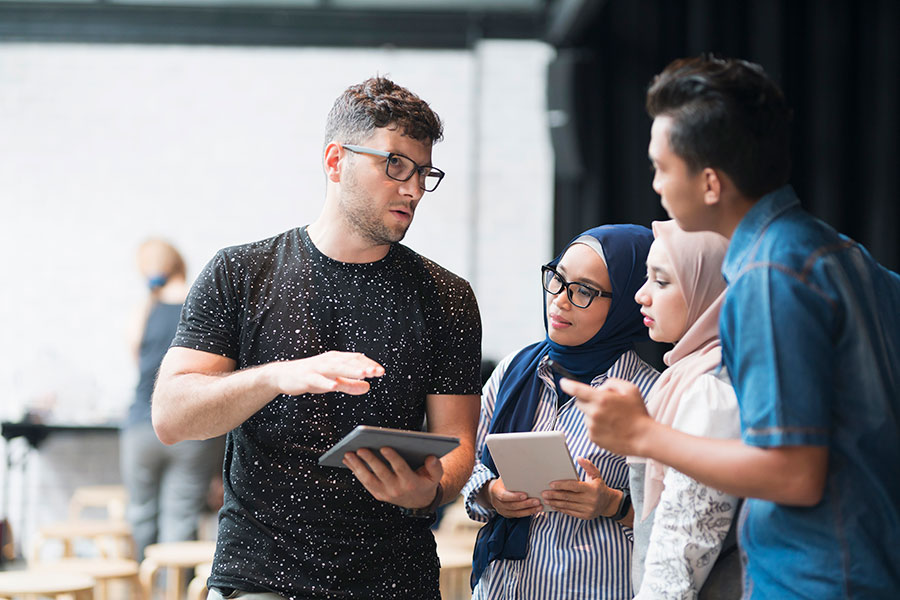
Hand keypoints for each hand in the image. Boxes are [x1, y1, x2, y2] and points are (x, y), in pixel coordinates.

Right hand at [268, 351, 383, 395]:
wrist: (283, 375)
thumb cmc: (310, 376)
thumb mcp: (333, 381)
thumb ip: (350, 384)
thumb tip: (368, 387)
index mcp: (335, 359)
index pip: (356, 359)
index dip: (369, 364)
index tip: (381, 371)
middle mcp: (328, 360)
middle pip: (349, 362)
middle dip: (364, 367)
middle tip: (377, 372)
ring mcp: (317, 368)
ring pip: (336, 368)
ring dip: (350, 371)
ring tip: (363, 374)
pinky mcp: (306, 377)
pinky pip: (317, 380)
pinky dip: (326, 382)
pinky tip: (334, 385)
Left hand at [343, 446, 442, 508]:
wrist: (419, 501)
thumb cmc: (426, 482)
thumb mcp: (435, 476)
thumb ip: (435, 467)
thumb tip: (431, 458)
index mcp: (411, 482)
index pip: (400, 469)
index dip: (393, 458)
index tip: (385, 447)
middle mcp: (396, 490)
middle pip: (381, 473)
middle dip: (370, 460)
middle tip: (360, 448)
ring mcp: (385, 493)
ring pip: (368, 480)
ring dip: (357, 467)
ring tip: (348, 454)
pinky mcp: (377, 494)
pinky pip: (364, 482)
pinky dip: (355, 471)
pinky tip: (348, 460)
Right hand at [486, 477, 542, 518]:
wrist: (494, 491)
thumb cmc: (502, 482)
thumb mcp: (504, 478)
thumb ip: (512, 478)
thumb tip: (526, 473)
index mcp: (496, 492)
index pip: (504, 496)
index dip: (514, 497)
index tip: (525, 495)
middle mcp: (497, 503)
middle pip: (512, 506)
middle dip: (526, 504)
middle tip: (537, 501)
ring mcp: (502, 510)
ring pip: (517, 513)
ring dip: (529, 510)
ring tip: (539, 506)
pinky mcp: (508, 515)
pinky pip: (518, 515)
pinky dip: (528, 512)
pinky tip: (535, 509)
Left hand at [541, 458, 619, 519]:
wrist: (608, 503)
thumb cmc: (599, 486)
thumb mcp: (596, 475)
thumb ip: (588, 466)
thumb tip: (579, 458)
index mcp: (591, 489)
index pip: (574, 486)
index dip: (562, 485)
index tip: (551, 484)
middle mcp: (590, 500)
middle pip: (568, 497)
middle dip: (554, 495)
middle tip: (544, 492)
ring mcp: (587, 509)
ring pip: (567, 506)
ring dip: (555, 502)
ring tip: (546, 499)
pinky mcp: (585, 516)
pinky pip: (570, 512)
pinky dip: (560, 509)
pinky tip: (554, 505)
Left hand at [563, 377, 654, 455]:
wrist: (643, 437)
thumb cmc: (638, 413)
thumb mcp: (630, 389)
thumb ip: (612, 382)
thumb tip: (599, 388)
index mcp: (601, 399)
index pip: (576, 389)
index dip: (567, 384)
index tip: (563, 382)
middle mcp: (594, 413)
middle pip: (579, 402)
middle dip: (587, 400)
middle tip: (603, 404)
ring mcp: (592, 427)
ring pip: (585, 415)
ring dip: (593, 414)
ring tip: (611, 418)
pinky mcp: (593, 438)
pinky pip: (590, 427)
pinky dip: (597, 426)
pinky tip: (610, 427)